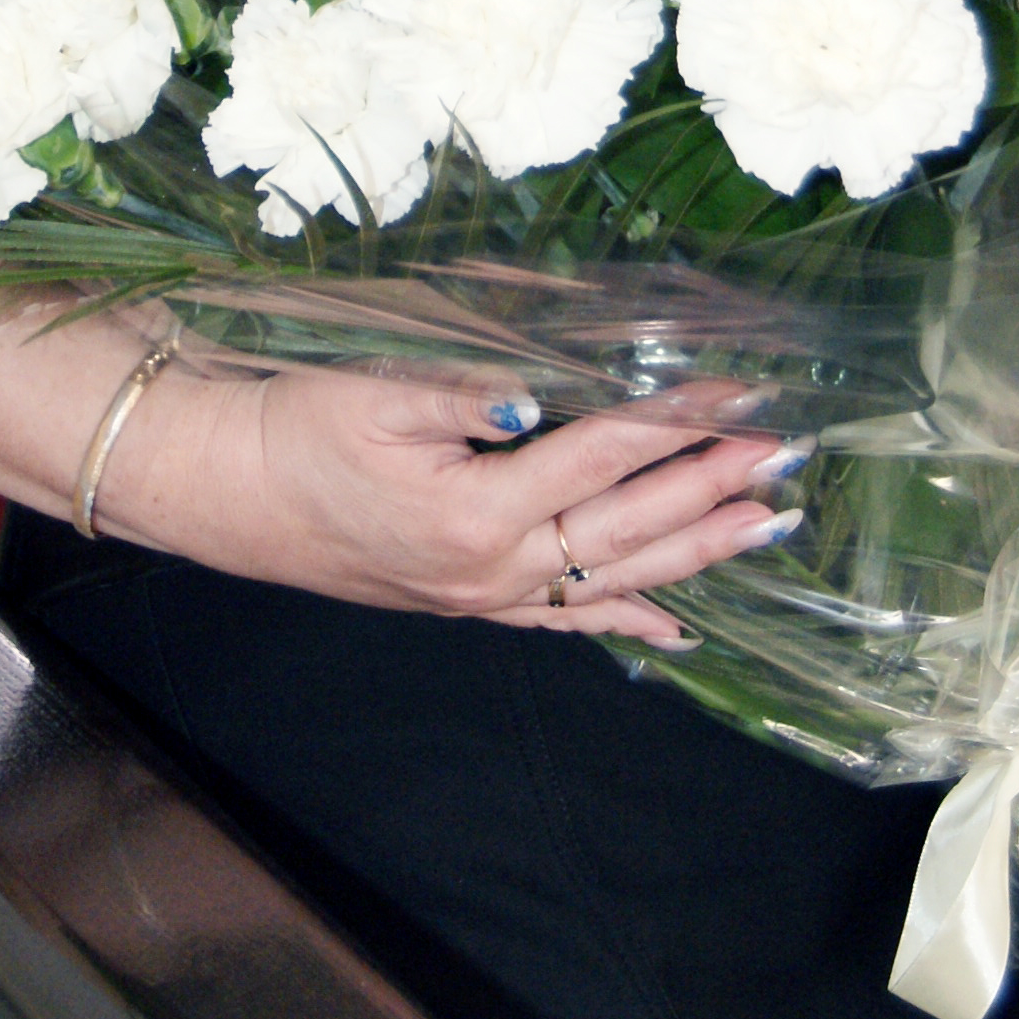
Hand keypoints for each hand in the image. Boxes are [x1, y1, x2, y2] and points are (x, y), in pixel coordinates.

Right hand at [116, 364, 794, 651]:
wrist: (232, 493)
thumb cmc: (297, 431)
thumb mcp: (376, 392)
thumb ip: (468, 396)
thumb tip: (546, 401)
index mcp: (477, 510)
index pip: (606, 456)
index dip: (680, 420)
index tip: (742, 392)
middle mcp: (494, 568)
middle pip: (630, 526)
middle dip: (715, 488)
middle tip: (786, 454)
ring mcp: (487, 597)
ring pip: (616, 578)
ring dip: (699, 549)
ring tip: (771, 523)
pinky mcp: (472, 605)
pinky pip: (568, 622)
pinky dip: (630, 621)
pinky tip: (680, 626)